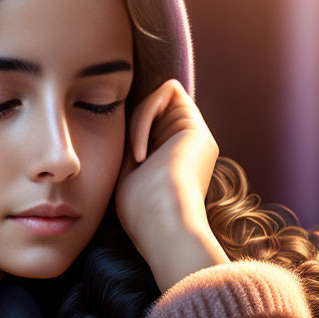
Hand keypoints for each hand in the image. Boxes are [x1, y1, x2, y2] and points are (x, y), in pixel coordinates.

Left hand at [115, 79, 228, 288]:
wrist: (163, 226)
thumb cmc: (141, 212)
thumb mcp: (128, 173)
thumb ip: (130, 147)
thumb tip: (120, 122)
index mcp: (175, 158)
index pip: (148, 123)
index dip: (129, 131)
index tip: (121, 161)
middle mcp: (189, 144)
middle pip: (154, 107)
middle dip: (133, 126)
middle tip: (129, 159)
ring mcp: (196, 136)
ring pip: (160, 96)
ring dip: (138, 120)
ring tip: (135, 157)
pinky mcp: (198, 128)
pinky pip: (169, 90)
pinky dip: (146, 112)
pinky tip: (139, 151)